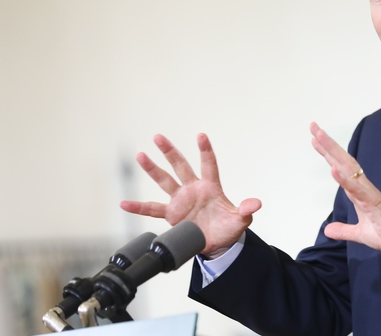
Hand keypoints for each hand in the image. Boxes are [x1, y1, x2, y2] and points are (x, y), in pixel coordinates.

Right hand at [119, 133, 261, 258]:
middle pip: (180, 166)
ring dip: (152, 169)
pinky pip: (152, 210)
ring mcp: (180, 201)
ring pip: (164, 181)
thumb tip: (256, 203)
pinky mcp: (171, 215)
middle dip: (170, 152)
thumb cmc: (229, 229)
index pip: (209, 165)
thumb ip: (246, 210)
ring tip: (140, 155)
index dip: (206, 151)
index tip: (201, 135)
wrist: (217, 245)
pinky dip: (138, 208)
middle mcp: (193, 190)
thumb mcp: (240, 220)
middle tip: (158, 137)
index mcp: (211, 187)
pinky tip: (125, 203)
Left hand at [310, 122, 380, 256]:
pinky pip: (355, 189)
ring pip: (348, 168)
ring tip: (320, 138)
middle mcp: (362, 187)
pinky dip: (344, 179)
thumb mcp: (359, 233)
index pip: (340, 168)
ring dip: (333, 153)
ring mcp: (367, 193)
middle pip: (342, 161)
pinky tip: (333, 170)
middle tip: (313, 127)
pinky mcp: (372, 203)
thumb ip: (343, 230)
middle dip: (327, 144)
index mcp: (358, 191)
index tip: (315, 139)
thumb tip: (328, 230)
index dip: (328, 153)